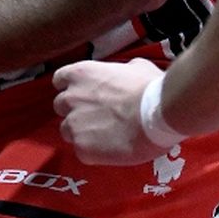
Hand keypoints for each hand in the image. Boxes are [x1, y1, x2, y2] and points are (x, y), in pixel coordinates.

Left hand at [52, 57, 167, 165]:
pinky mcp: (82, 150)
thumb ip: (119, 71)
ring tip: (105, 136)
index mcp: (80, 74)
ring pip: (68, 131)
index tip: (83, 93)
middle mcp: (70, 98)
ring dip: (81, 132)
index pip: (60, 79)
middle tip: (96, 116)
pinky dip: (94, 151)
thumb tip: (123, 74)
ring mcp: (74, 125)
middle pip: (60, 106)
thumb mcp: (135, 66)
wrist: (159, 114)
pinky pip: (82, 151)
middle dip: (75, 110)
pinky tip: (112, 149)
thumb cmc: (150, 87)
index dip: (71, 87)